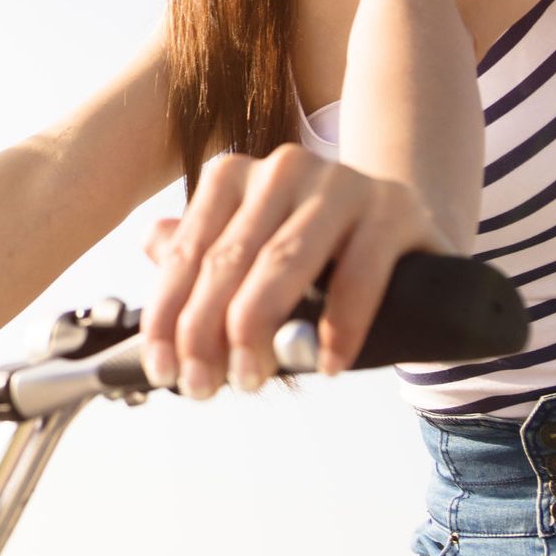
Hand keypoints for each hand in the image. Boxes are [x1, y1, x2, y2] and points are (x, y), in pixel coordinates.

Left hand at [141, 143, 451, 395]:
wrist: (404, 237)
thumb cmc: (316, 255)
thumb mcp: (254, 251)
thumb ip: (204, 252)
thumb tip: (151, 247)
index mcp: (234, 175)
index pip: (187, 252)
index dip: (167, 316)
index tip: (162, 369)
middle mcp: (282, 168)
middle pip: (227, 259)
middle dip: (206, 331)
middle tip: (202, 386)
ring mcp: (340, 183)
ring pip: (282, 261)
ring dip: (259, 329)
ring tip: (251, 377)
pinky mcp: (392, 208)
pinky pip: (358, 274)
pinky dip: (339, 326)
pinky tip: (328, 363)